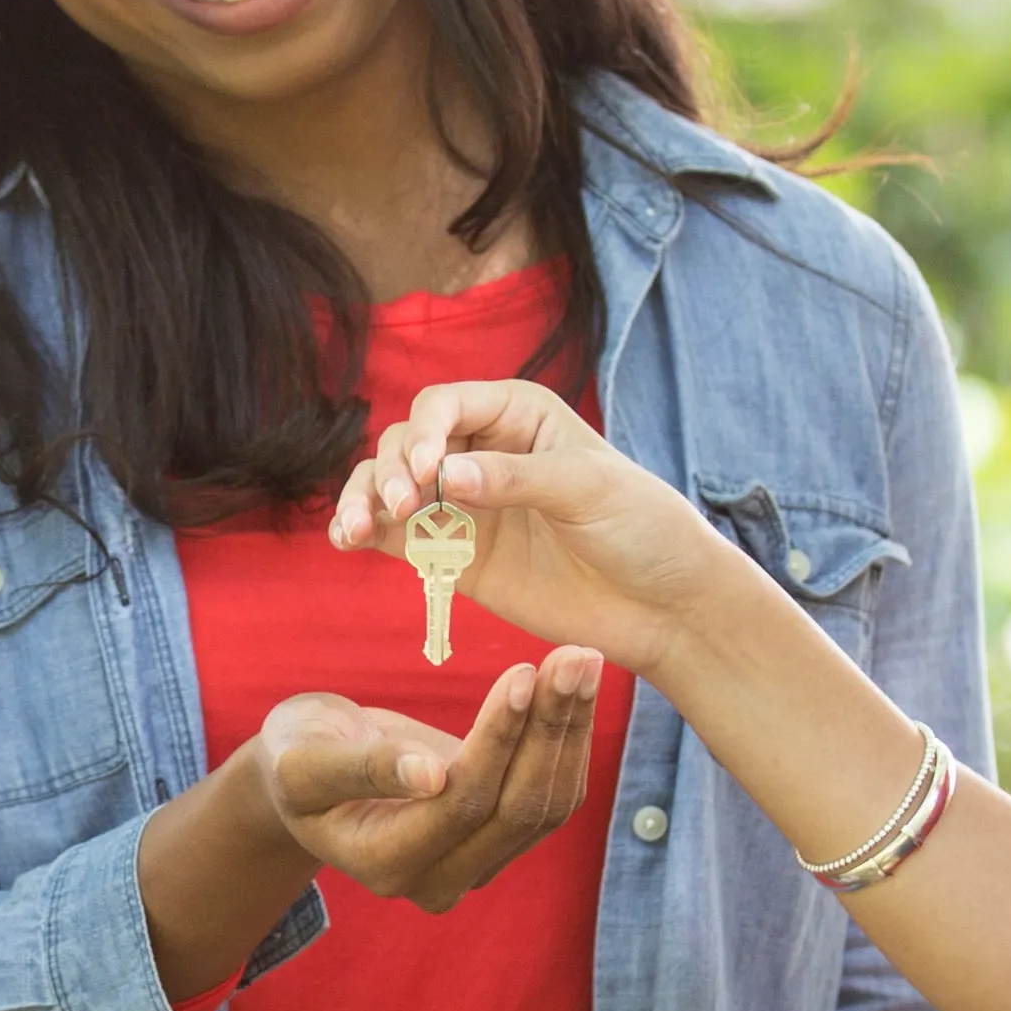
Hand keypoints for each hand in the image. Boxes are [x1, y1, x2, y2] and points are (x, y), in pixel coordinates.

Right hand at [242, 659, 606, 912]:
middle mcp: (438, 879)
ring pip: (547, 806)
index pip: (460, 804)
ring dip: (570, 732)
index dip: (497, 741)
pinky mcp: (501, 837)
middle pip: (516, 811)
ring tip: (581, 660)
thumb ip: (362, 769)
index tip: (522, 672)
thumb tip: (430, 775)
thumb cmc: (299, 755)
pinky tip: (575, 688)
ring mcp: (476, 864)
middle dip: (551, 731)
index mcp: (385, 866)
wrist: (315, 769)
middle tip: (576, 657)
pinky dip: (569, 741)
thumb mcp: (306, 760)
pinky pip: (553, 797)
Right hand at [331, 381, 746, 682]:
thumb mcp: (588, 489)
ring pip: (388, 486)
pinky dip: (365, 533)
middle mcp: (481, 451)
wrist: (663, 605)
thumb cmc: (642, 529)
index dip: (425, 432)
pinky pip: (395, 536)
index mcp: (518, 414)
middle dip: (394, 470)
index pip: (445, 405)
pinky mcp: (455, 555)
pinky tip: (348, 541)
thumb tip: (446, 477)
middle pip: (406, 442)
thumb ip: (516, 478)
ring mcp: (464, 505)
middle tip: (406, 508)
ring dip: (365, 498)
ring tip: (357, 528)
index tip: (429, 472)